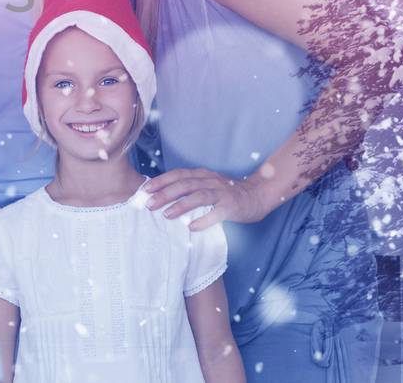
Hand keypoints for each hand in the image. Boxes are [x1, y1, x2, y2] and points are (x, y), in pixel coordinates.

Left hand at [143, 168, 270, 229]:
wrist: (258, 195)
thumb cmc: (226, 194)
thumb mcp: (206, 186)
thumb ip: (188, 188)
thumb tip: (161, 197)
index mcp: (202, 175)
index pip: (177, 175)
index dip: (160, 181)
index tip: (144, 190)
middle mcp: (210, 180)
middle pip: (184, 185)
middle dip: (165, 194)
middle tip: (149, 205)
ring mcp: (222, 192)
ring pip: (199, 195)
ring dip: (181, 205)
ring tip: (166, 215)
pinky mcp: (232, 205)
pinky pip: (217, 212)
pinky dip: (204, 219)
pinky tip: (191, 227)